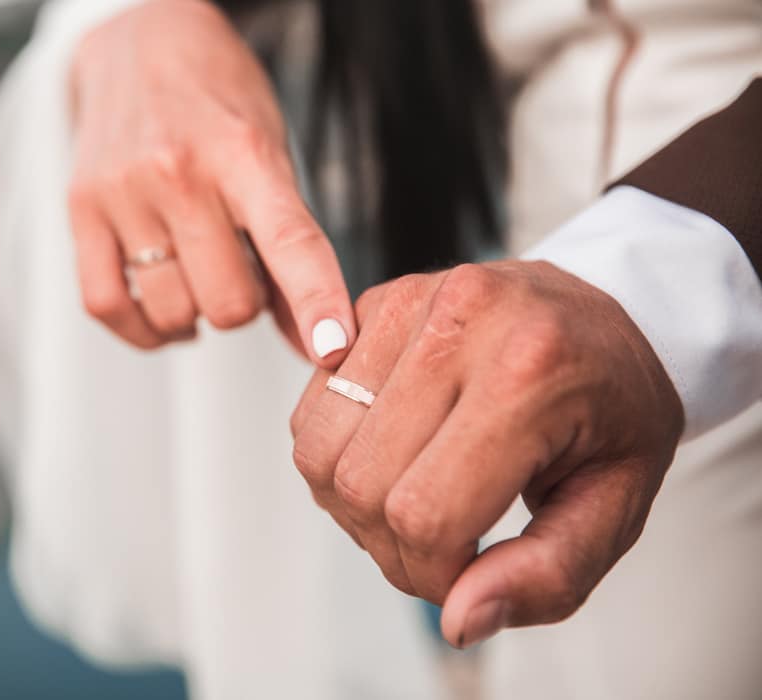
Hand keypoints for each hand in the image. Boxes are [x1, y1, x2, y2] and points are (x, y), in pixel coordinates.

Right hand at [67, 0, 353, 362]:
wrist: (140, 41)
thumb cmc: (220, 105)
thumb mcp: (273, 157)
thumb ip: (294, 251)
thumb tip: (316, 344)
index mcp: (244, 154)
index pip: (290, 240)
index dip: (317, 300)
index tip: (333, 349)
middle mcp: (180, 172)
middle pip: (229, 303)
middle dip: (245, 303)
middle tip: (240, 264)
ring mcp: (124, 192)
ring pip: (174, 313)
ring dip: (197, 312)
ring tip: (200, 271)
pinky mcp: (81, 209)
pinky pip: (107, 306)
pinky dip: (145, 330)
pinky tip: (165, 313)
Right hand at [290, 261, 683, 647]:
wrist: (606, 308)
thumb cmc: (614, 405)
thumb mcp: (620, 502)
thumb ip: (550, 574)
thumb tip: (460, 621)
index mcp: (533, 374)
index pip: (427, 514)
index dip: (433, 575)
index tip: (467, 576)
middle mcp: (460, 324)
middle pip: (361, 486)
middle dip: (391, 548)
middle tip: (440, 546)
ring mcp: (407, 304)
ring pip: (319, 452)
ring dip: (352, 505)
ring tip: (411, 499)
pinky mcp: (372, 305)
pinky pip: (311, 410)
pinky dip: (337, 455)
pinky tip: (392, 452)